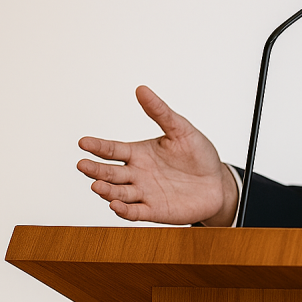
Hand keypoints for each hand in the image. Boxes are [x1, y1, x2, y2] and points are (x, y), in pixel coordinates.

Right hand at [77, 86, 237, 225]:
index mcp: (139, 153)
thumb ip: (160, 112)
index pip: (112, 149)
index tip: (83, 142)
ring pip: (119, 193)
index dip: (97, 146)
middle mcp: (137, 174)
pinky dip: (124, 210)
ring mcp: (144, 194)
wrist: (218, 183)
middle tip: (82, 165)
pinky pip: (135, 212)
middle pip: (110, 172)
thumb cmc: (199, 155)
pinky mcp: (154, 211)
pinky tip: (116, 206)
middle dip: (95, 170)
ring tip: (98, 186)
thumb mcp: (181, 130)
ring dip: (107, 191)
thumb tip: (141, 89)